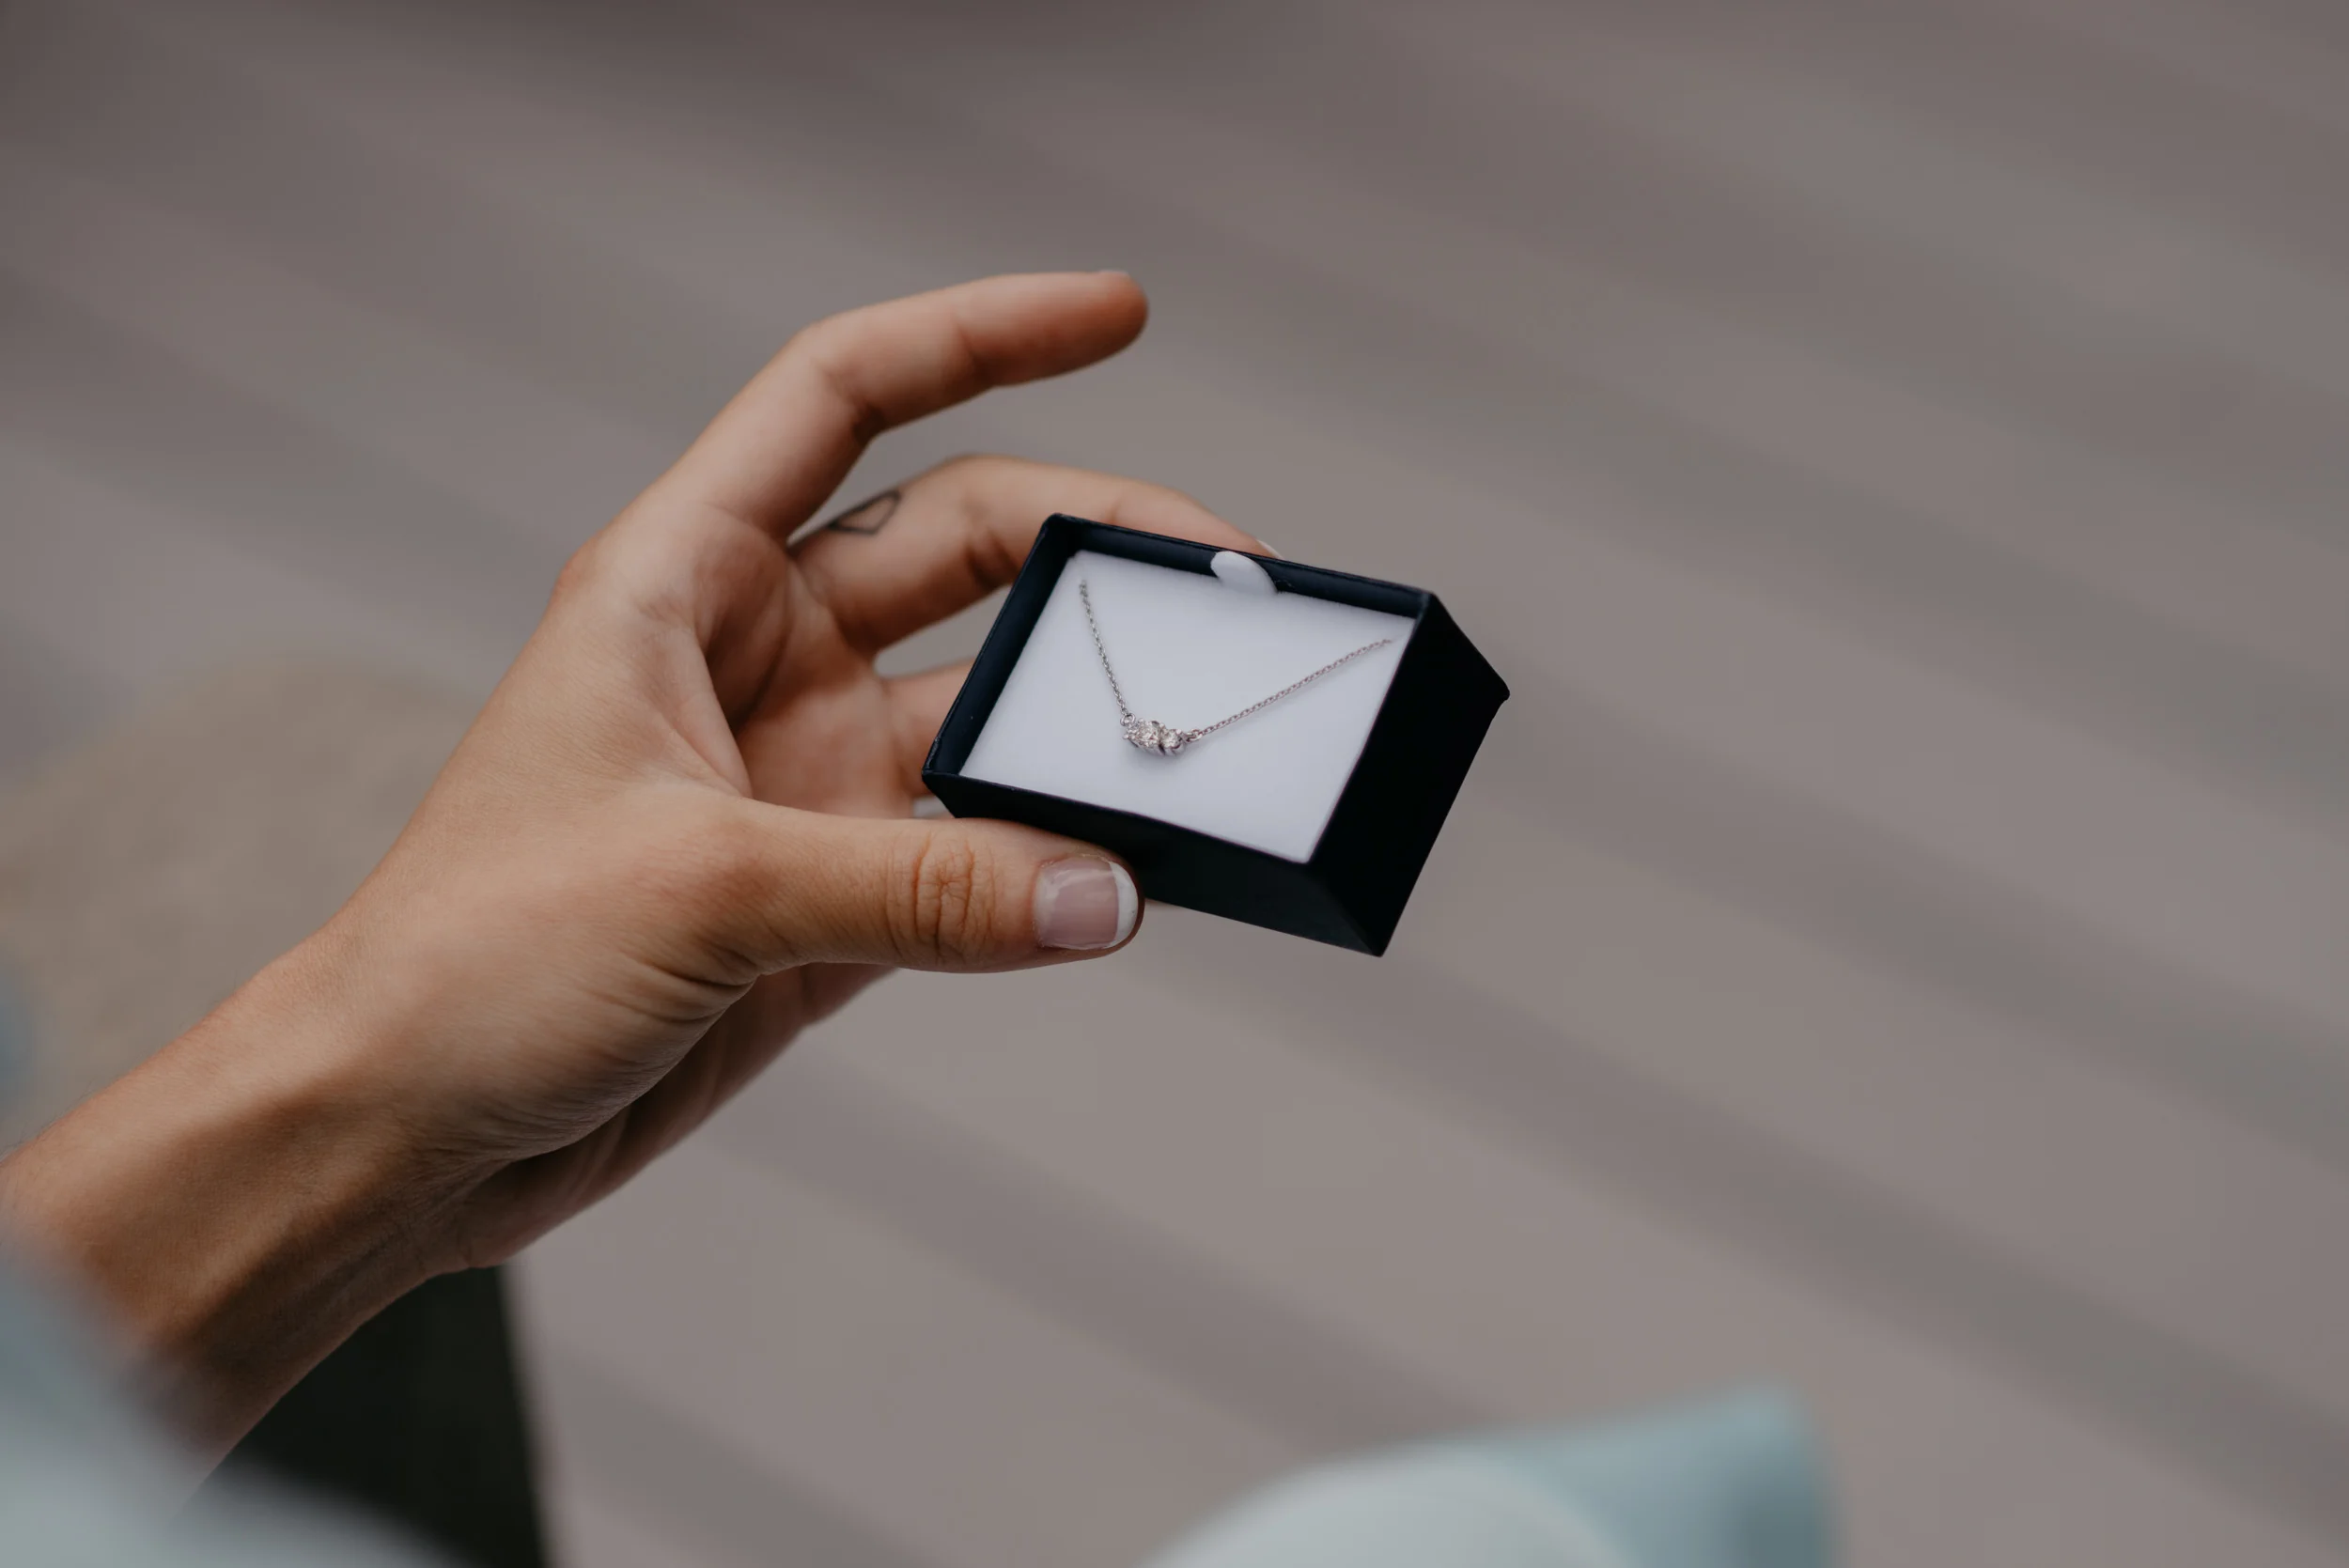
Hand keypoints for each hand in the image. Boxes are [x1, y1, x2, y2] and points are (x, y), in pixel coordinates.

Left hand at [0, 273, 1259, 1453]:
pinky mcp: (839, 896)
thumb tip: (1111, 891)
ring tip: (1210, 738)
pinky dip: (1063, 860)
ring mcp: (809, 778)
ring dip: (1094, 722)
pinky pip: (986, 850)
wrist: (407, 1132)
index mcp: (682, 581)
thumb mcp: (699, 889)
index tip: (1120, 313)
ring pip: (994, 708)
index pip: (843, 395)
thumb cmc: (470, 963)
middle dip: (1098, 548)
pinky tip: (1137, 871)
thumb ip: (920, 889)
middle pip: (966, 548)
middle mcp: (758, 658)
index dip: (981, 333)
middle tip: (1230, 586)